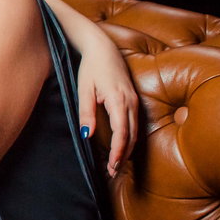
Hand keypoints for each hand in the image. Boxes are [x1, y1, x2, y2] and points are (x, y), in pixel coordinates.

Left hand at [76, 46, 137, 176]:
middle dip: (123, 155)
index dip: (118, 151)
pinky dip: (130, 138)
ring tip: (117, 164)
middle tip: (113, 172)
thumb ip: (86, 113)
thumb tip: (86, 135)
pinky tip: (123, 146)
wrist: (102, 47)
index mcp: (118, 99)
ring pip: (135, 130)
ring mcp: (133, 100)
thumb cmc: (91, 67)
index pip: (122, 132)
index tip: (113, 165)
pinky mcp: (133, 98)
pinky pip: (135, 123)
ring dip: (127, 148)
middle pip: (131, 135)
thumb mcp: (83, 89)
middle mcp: (130, 101)